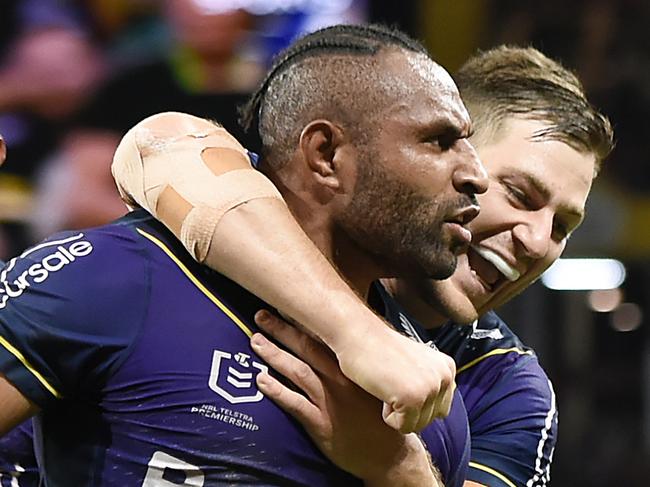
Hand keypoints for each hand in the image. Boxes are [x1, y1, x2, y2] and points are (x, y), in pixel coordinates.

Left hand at [251, 311, 441, 485]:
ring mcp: (330, 401)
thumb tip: (340, 345)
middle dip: (282, 329)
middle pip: (306, 347)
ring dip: (274, 354)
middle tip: (260, 315)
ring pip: (298, 371)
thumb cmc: (379, 416)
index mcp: (351, 368)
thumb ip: (354, 366)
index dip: (302, 320)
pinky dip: (276, 390)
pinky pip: (295, 403)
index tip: (285, 303)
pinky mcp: (322, 423)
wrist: (392, 455)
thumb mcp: (372, 385)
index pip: (324, 337)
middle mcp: (340, 379)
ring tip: (255, 341)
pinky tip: (260, 379)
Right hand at [333, 319, 456, 433]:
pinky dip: (386, 415)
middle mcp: (444, 377)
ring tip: (386, 385)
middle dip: (406, 410)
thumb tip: (438, 411)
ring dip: (396, 412)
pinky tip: (382, 390)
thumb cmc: (378, 349)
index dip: (414, 402)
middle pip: (428, 420)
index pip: (438, 409)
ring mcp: (430, 388)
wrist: (357, 334)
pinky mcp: (413, 399)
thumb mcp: (416, 362)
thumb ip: (430, 381)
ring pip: (416, 425)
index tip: (399, 380)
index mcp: (447, 368)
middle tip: (390, 383)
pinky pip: (401, 426)